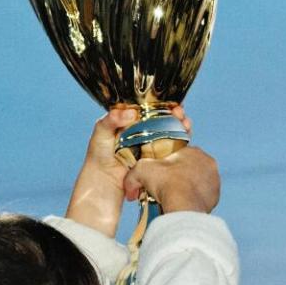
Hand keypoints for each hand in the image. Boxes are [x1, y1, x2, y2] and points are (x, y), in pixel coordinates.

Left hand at [66, 106, 190, 236]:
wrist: (104, 182)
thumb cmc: (99, 155)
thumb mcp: (101, 132)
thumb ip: (112, 119)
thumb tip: (131, 112)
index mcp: (129, 119)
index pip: (148, 106)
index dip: (160, 102)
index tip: (170, 102)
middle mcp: (142, 129)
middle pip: (162, 116)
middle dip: (174, 112)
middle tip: (180, 112)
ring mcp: (151, 142)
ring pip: (170, 129)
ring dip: (180, 124)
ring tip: (185, 122)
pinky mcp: (157, 156)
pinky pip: (171, 145)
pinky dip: (181, 139)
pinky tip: (186, 134)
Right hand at [123, 143, 218, 214]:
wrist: (183, 207)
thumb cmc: (167, 183)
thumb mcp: (142, 170)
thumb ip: (133, 174)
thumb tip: (130, 187)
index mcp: (194, 151)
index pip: (179, 154)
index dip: (167, 164)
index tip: (160, 174)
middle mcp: (208, 163)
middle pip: (189, 168)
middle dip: (178, 176)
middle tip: (165, 188)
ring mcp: (214, 181)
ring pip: (196, 182)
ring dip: (187, 188)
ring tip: (173, 198)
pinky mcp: (215, 197)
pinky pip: (202, 197)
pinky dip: (193, 200)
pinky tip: (182, 205)